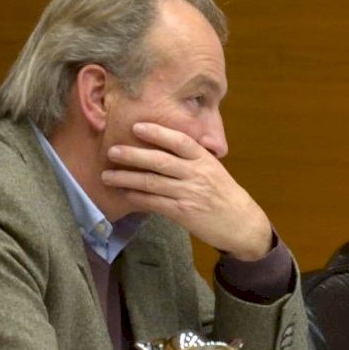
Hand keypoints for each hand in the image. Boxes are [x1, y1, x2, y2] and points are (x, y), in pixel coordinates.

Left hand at [101, 122, 272, 259]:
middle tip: (111, 150)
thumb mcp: (213, 168)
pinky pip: (155, 203)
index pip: (180, 141)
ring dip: (127, 178)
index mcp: (204, 159)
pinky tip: (124, 193)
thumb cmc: (224, 193)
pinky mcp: (183, 213)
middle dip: (133, 155)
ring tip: (107, 175)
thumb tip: (165, 141)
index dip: (158, 132)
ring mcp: (189, 194)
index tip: (137, 126)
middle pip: (160, 161)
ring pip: (152, 183)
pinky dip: (137, 197)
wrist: (241, 223)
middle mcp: (196, 174)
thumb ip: (192, 156)